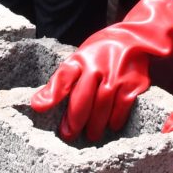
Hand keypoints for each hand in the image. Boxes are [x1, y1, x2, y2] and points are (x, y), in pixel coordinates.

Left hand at [30, 0, 172, 141]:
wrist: (134, 37)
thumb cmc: (100, 53)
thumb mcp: (78, 59)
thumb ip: (60, 82)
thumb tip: (37, 105)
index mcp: (81, 58)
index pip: (64, 76)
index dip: (51, 93)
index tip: (40, 108)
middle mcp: (98, 66)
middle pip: (82, 100)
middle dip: (73, 121)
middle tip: (68, 135)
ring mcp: (118, 75)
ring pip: (102, 107)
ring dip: (94, 125)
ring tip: (90, 134)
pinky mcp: (135, 83)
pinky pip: (122, 108)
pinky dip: (115, 120)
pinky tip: (111, 125)